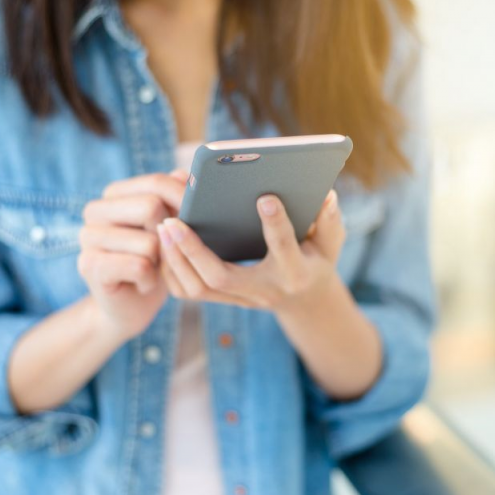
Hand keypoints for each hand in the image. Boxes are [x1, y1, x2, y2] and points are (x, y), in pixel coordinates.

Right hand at [77, 171, 187, 342]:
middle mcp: (95, 210)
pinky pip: (140, 266)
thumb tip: (188, 175)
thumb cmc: (155, 261)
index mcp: (114, 194)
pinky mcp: (90, 265)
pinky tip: (142, 283)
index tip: (193, 220)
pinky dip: (151, 279)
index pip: (156, 183)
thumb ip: (176, 197)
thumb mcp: (171, 226)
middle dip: (170, 235)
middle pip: (151, 207)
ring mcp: (88, 237)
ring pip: (149, 241)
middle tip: (163, 252)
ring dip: (161, 262)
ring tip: (150, 268)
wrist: (132, 306)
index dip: (184, 201)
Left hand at [156, 190, 344, 312]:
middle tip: (173, 220)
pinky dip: (171, 269)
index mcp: (295, 272)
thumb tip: (325, 195)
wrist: (304, 299)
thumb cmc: (316, 259)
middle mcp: (264, 290)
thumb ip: (329, 220)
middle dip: (194, 250)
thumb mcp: (331, 242)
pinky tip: (164, 242)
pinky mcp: (223, 299)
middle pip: (220, 277)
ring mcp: (241, 299)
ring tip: (163, 226)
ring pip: (197, 289)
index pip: (284, 248)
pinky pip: (188, 291)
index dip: (276, 224)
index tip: (265, 196)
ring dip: (175, 259)